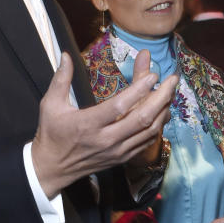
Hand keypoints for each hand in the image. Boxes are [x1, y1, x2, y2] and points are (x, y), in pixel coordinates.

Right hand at [31, 50, 176, 197]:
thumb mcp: (50, 104)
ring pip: (149, 131)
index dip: (138, 90)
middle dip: (161, 97)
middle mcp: (106, 139)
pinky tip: (163, 110)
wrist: (52, 168)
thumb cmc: (52, 133)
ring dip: (164, 110)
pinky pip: (146, 142)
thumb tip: (66, 54)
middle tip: (173, 79)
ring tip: (171, 91)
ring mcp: (116, 151)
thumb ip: (61, 78)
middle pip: (142, 118)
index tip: (153, 74)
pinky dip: (159, 125)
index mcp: (88, 124)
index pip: (119, 106)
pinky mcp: (122, 158)